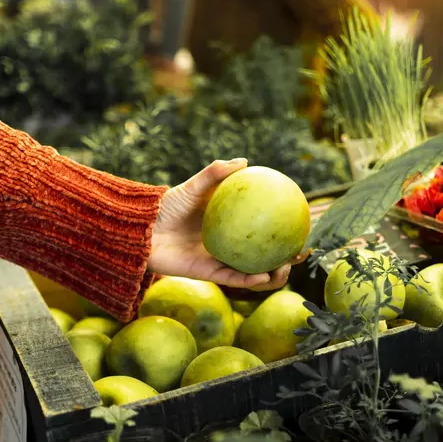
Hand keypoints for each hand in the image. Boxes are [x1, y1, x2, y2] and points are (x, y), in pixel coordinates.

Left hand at [148, 159, 306, 290]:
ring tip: (286, 269)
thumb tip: (245, 161)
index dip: (282, 229)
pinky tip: (264, 276)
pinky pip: (233, 278)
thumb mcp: (192, 186)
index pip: (260, 227)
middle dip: (286, 257)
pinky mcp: (207, 274)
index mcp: (228, 224)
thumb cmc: (165, 206)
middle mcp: (227, 244)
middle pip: (263, 254)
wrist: (141, 230)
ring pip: (252, 272)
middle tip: (301, 252)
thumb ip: (215, 174)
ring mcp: (218, 260)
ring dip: (272, 275)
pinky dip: (249, 279)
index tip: (301, 224)